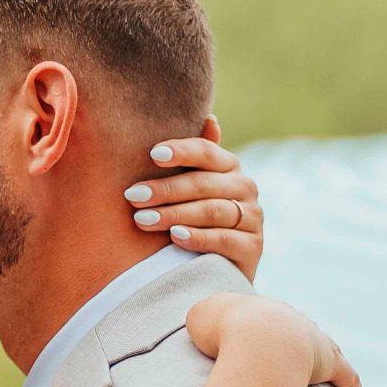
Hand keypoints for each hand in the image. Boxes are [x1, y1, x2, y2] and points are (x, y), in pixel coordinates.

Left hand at [124, 125, 262, 283]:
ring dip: (174, 214)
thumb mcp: (192, 189)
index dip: (181, 151)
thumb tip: (210, 118)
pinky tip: (175, 237)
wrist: (216, 268)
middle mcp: (245, 188)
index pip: (206, 152)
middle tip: (133, 196)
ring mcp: (253, 218)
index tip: (152, 155)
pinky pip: (224, 239)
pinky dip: (198, 237)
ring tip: (143, 219)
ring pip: (211, 210)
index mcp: (229, 167)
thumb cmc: (195, 221)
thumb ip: (196, 159)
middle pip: (203, 183)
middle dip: (165, 189)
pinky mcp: (253, 247)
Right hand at [186, 292, 369, 386]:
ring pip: (325, 349)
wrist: (253, 339)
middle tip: (293, 356)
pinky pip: (346, 376)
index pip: (263, 319)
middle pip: (297, 330)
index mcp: (260, 309)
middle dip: (295, 341)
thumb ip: (203, 318)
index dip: (258, 329)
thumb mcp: (200, 317)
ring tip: (332, 372)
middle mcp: (291, 320)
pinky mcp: (328, 363)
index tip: (256, 340)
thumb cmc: (222, 329)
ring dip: (327, 359)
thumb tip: (203, 324)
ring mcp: (313, 339)